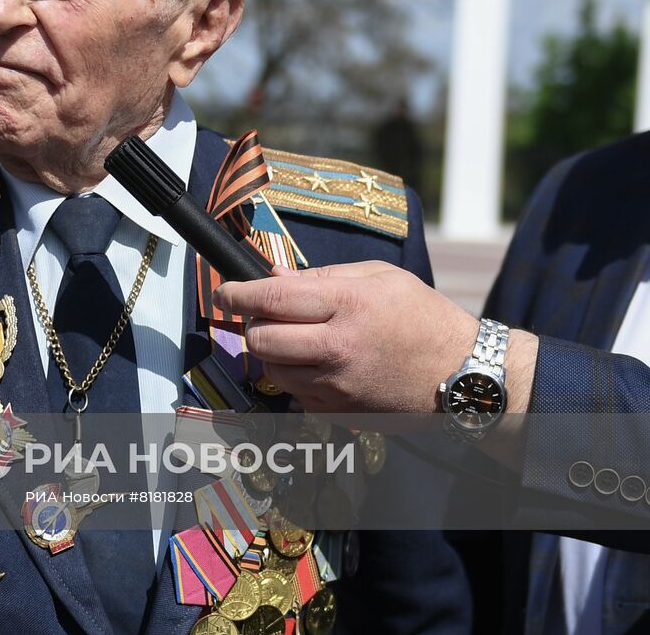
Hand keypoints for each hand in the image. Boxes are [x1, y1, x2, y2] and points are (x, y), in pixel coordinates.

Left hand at [213, 261, 477, 413]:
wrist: (462, 374)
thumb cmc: (423, 318)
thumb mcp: (382, 277)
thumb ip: (323, 274)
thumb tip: (273, 277)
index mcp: (348, 304)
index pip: (272, 299)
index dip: (238, 294)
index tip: (225, 292)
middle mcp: (338, 347)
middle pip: (261, 340)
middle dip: (254, 325)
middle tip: (266, 316)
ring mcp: (338, 386)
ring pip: (272, 371)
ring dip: (273, 354)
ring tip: (298, 340)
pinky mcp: (341, 413)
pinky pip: (295, 396)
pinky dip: (297, 379)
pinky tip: (319, 366)